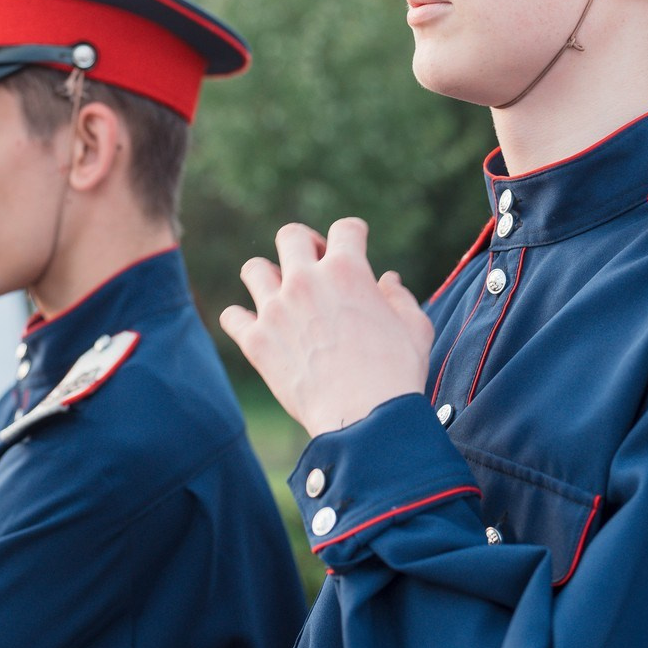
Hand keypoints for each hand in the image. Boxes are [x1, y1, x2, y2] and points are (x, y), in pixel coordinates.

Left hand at [220, 218, 433, 436]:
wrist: (365, 419)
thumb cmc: (397, 374)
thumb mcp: (415, 328)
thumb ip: (400, 299)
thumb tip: (388, 282)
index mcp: (347, 270)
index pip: (345, 228)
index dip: (353, 235)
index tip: (355, 248)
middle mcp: (306, 280)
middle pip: (290, 235)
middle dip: (304, 245)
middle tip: (315, 268)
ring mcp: (276, 309)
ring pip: (254, 269)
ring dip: (268, 277)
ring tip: (282, 296)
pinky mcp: (256, 342)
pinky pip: (231, 316)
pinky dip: (242, 320)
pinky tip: (259, 330)